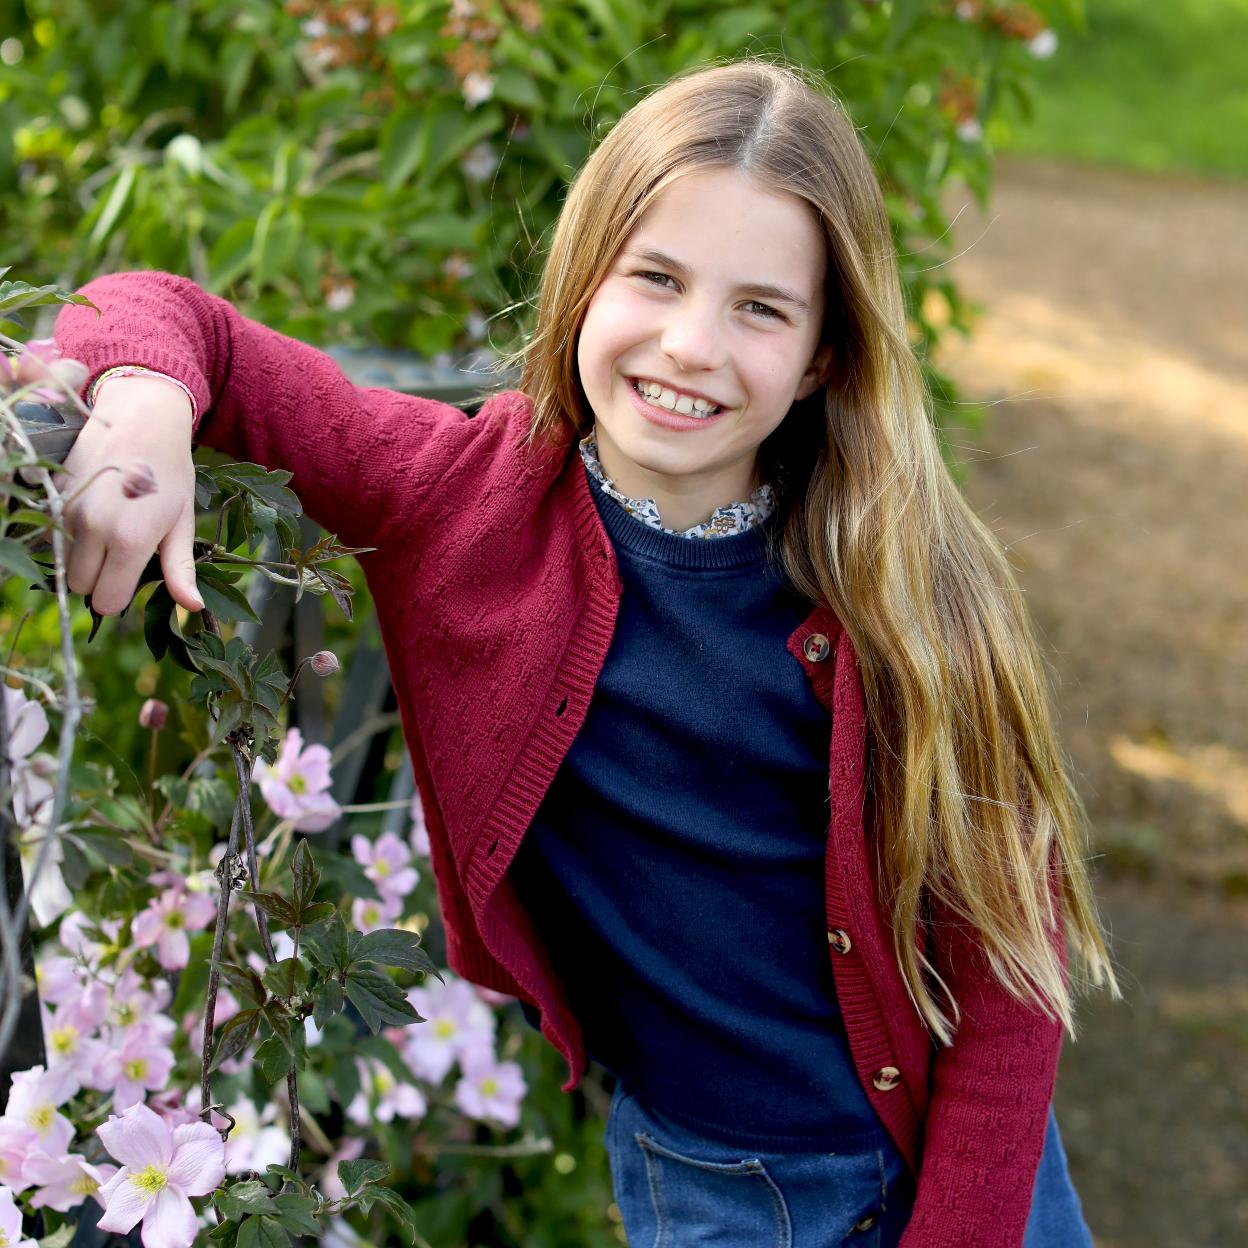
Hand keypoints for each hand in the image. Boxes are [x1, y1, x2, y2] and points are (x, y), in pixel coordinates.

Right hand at [54, 375, 203, 616]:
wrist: (141, 419)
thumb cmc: (170, 474)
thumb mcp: (182, 522)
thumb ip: (180, 568)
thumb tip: (191, 607)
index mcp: (130, 540)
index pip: (107, 601)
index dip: (119, 596)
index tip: (131, 578)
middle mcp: (93, 529)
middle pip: (82, 586)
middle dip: (99, 580)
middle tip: (122, 553)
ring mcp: (69, 511)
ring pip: (64, 563)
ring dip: (83, 558)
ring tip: (110, 530)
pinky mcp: (53, 496)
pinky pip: (54, 535)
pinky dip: (69, 535)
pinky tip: (94, 512)